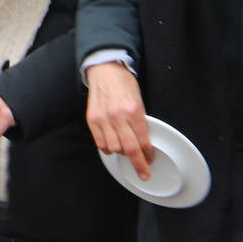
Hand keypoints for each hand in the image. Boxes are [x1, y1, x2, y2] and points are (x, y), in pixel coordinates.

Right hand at [85, 61, 153, 179]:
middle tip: (143, 172)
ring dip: (121, 153)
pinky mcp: (92, 119)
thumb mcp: (139, 99)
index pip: (143, 140)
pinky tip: (112, 146)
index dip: (148, 155)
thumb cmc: (124, 83)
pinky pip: (100, 142)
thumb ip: (140, 120)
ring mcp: (103, 118)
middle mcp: (118, 116)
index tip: (150, 160)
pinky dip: (107, 148)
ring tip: (125, 151)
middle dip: (138, 164)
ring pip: (114, 148)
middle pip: (129, 149)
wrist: (105, 69)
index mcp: (134, 110)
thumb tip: (143, 141)